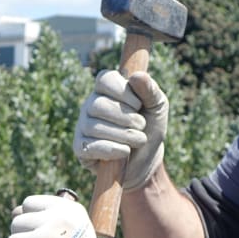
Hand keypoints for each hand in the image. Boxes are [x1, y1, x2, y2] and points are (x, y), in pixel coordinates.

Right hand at [73, 69, 167, 190]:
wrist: (146, 161)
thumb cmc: (150, 129)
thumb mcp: (157, 107)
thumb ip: (150, 90)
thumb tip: (137, 76)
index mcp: (106, 89)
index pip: (104, 79)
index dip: (123, 92)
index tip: (138, 104)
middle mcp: (90, 105)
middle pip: (99, 105)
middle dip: (125, 117)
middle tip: (141, 125)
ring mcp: (83, 126)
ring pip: (95, 127)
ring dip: (124, 135)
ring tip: (139, 140)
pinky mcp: (80, 148)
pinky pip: (90, 146)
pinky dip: (112, 149)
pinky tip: (125, 151)